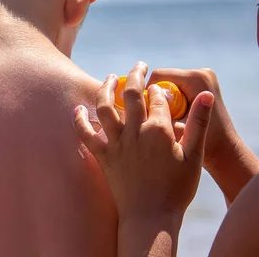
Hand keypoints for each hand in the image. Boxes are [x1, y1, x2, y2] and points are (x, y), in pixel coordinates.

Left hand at [74, 62, 214, 219]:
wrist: (151, 217)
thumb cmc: (176, 189)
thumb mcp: (194, 156)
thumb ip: (198, 123)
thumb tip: (206, 95)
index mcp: (159, 130)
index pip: (158, 98)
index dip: (159, 89)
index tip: (158, 86)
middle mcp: (135, 131)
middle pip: (131, 94)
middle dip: (135, 75)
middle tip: (139, 65)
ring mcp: (116, 143)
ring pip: (105, 106)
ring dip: (106, 87)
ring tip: (109, 77)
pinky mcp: (102, 156)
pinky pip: (85, 133)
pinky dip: (79, 119)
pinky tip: (77, 108)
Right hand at [148, 68, 232, 171]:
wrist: (226, 152)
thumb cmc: (204, 144)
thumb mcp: (176, 130)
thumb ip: (157, 115)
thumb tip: (130, 107)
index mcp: (196, 79)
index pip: (158, 76)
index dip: (145, 93)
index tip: (141, 112)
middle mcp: (202, 73)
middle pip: (163, 79)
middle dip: (153, 97)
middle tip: (150, 117)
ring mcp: (203, 77)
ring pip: (167, 84)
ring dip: (160, 100)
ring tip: (159, 118)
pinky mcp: (202, 84)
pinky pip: (175, 88)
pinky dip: (169, 101)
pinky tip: (167, 116)